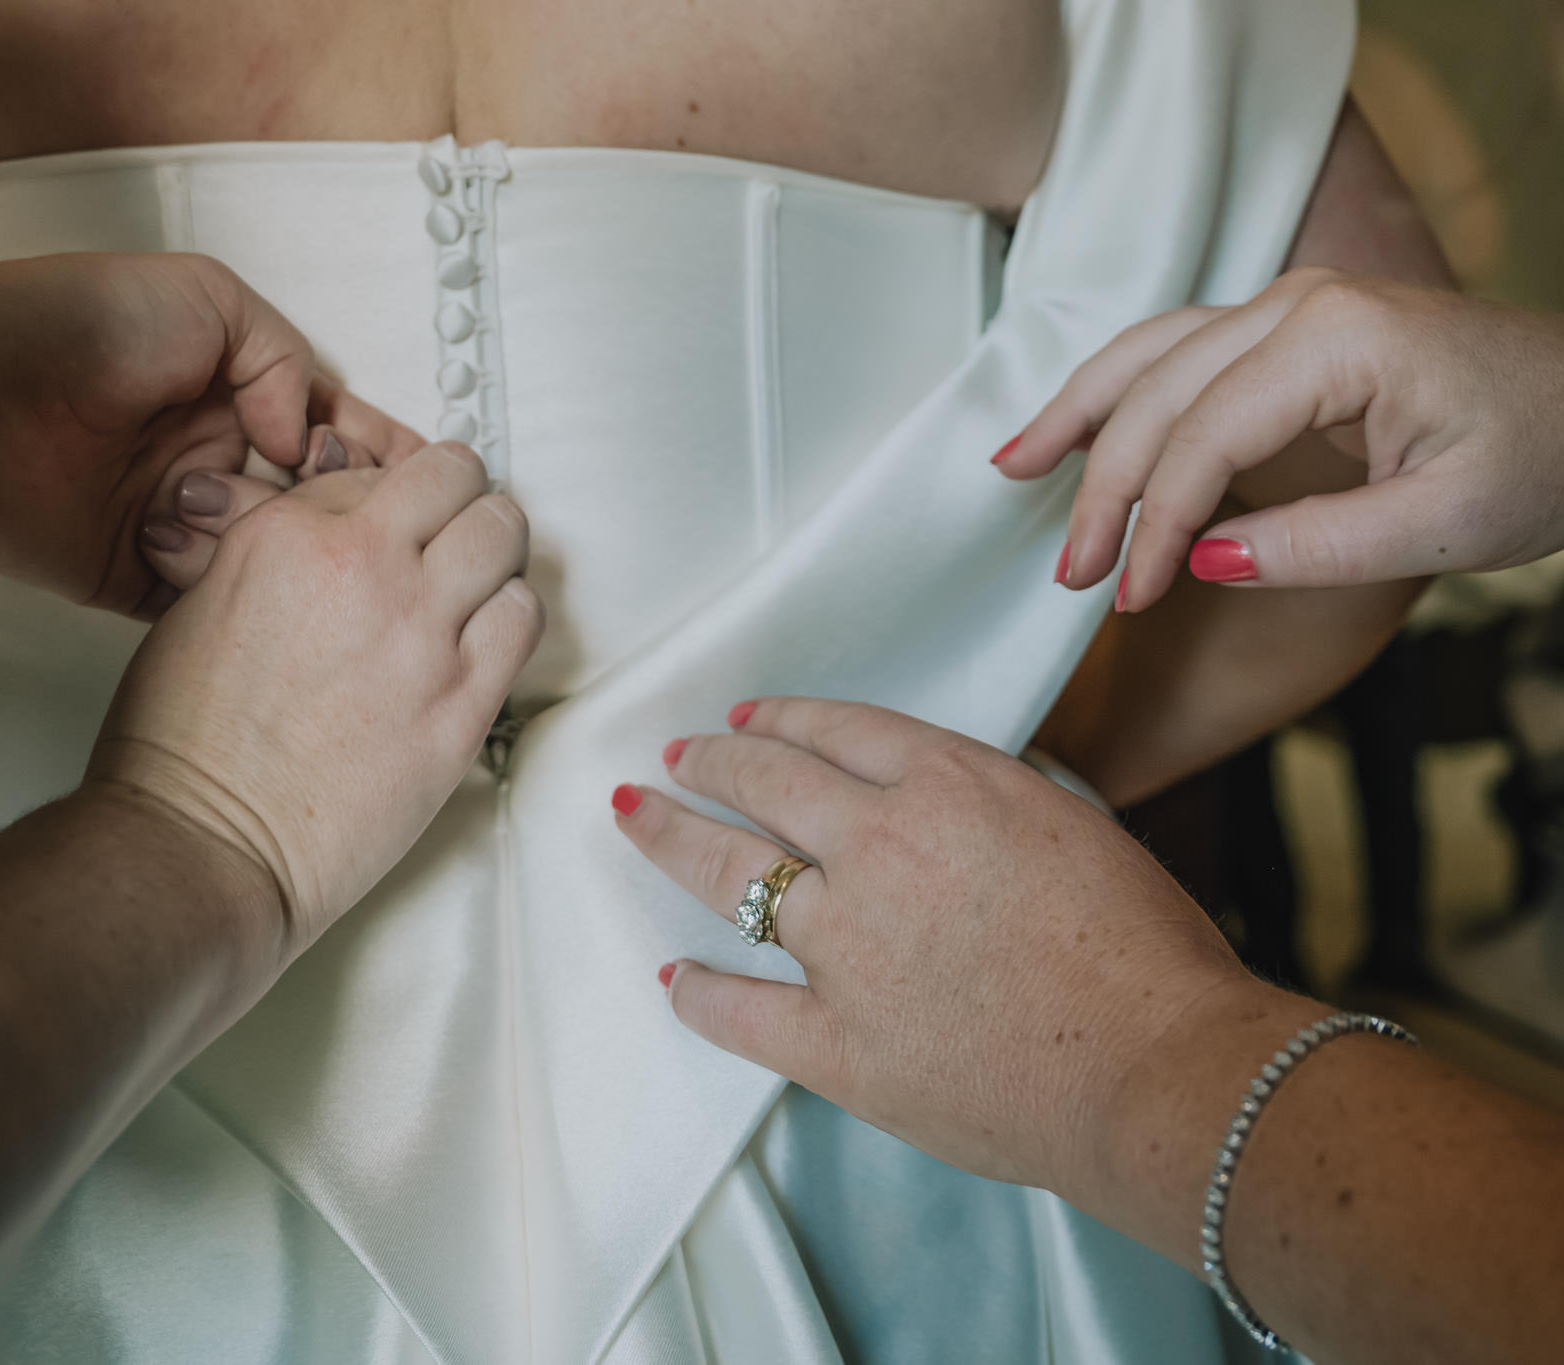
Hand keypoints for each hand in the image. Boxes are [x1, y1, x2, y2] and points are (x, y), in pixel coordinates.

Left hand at [0, 253, 421, 616]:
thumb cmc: (73, 325)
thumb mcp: (208, 298)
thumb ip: (282, 361)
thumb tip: (312, 443)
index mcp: (237, 392)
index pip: (337, 430)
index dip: (385, 456)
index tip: (430, 481)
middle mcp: (216, 459)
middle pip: (316, 505)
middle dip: (356, 518)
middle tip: (382, 529)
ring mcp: (182, 522)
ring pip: (275, 561)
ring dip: (300, 560)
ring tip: (318, 556)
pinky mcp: (141, 578)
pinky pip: (212, 605)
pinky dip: (243, 607)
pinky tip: (275, 601)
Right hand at [90, 443, 542, 953]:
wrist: (207, 840)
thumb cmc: (185, 743)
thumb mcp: (202, 604)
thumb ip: (277, 555)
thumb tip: (333, 541)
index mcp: (287, 534)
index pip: (374, 472)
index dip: (386, 502)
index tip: (389, 531)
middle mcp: (363, 567)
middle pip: (456, 478)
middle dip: (454, 500)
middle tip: (447, 536)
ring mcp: (420, 634)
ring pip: (503, 534)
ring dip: (491, 553)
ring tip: (471, 588)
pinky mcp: (461, 702)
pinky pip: (522, 616)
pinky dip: (509, 614)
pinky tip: (480, 639)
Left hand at [613, 698, 1256, 1193]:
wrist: (1158, 1068)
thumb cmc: (1144, 950)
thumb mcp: (1074, 822)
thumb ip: (989, 797)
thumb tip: (939, 794)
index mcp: (946, 785)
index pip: (833, 731)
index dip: (777, 719)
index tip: (743, 718)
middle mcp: (879, 848)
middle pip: (763, 781)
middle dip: (708, 761)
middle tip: (674, 756)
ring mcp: (847, 946)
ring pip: (728, 874)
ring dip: (671, 836)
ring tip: (634, 814)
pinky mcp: (837, 1040)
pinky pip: (739, 1010)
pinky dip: (700, 993)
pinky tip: (676, 978)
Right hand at [995, 269, 1563, 611]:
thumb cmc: (1545, 456)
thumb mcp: (1446, 524)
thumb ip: (1316, 546)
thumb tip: (1200, 564)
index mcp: (1338, 340)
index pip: (1204, 438)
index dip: (1155, 525)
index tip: (1133, 600)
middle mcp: (1298, 303)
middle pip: (1157, 394)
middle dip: (1104, 490)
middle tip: (1073, 577)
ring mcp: (1288, 305)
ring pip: (1147, 355)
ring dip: (1078, 418)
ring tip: (1009, 469)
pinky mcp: (1285, 327)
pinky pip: (1175, 351)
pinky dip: (1114, 392)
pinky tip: (1069, 429)